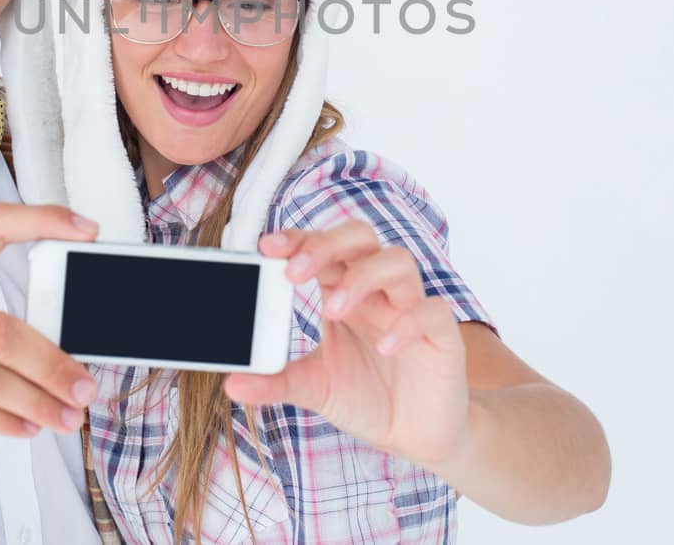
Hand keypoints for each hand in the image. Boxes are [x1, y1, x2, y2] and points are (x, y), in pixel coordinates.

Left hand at [223, 221, 468, 467]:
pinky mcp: (441, 335)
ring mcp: (411, 307)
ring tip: (334, 310)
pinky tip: (383, 346)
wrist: (416, 436)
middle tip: (295, 272)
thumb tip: (232, 383)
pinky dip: (406, 322)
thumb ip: (276, 381)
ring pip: (398, 261)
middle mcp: (378, 290)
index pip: (322, 246)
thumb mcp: (314, 388)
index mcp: (343, 291)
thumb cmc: (367, 398)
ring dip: (363, 277)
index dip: (297, 239)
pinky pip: (431, 311)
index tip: (265, 247)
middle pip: (360, 237)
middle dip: (327, 245)